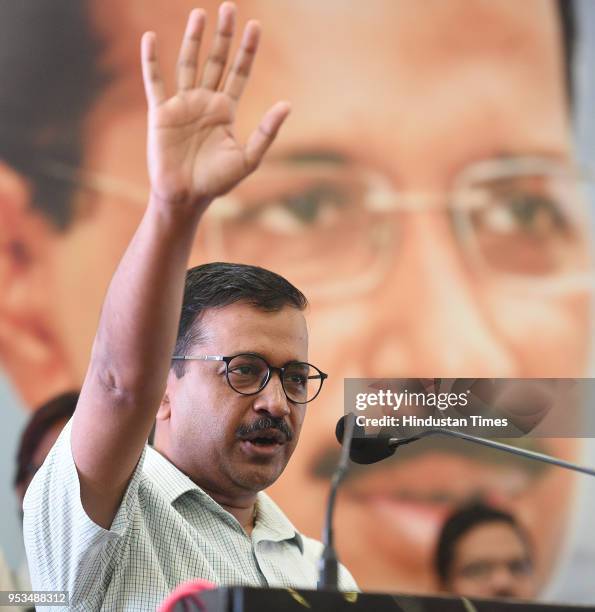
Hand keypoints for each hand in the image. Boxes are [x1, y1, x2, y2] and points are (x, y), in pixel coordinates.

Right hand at [141, 3, 289, 210]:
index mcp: (225, 111)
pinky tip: (151, 38)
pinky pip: (154, 82)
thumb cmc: (217, 182)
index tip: (256, 25)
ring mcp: (182, 105)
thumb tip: (288, 105)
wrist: (186, 196)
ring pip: (188, 64)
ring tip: (201, 14)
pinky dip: (151, 61)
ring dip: (194, 40)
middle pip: (215, 61)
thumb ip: (266, 132)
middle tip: (230, 8)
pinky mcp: (160, 112)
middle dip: (223, 36)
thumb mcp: (248, 158)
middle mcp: (205, 102)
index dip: (247, 50)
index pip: (239, 73)